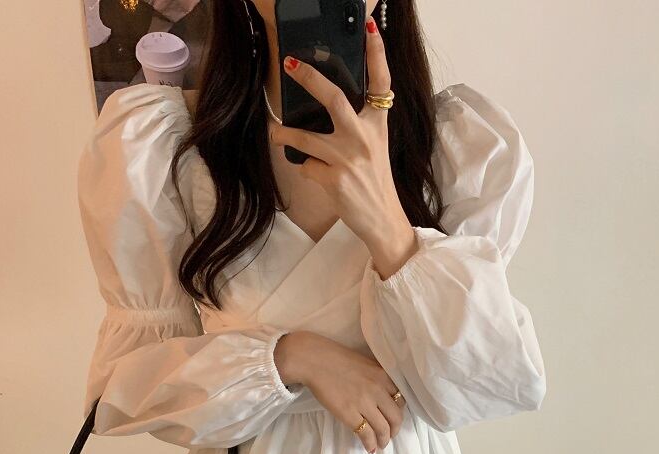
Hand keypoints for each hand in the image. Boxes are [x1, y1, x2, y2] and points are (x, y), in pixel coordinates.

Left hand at [268, 17, 419, 278]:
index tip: (369, 27)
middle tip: (289, 64)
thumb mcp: (374, 148)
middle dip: (309, 79)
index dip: (376, 54)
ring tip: (276, 133)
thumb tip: (325, 105)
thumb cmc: (375, 182)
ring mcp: (348, 159)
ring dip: (285, 135)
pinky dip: (306, 169)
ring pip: (305, 137)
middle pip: (334, 99)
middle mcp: (364, 138)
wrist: (383, 220)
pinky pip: (306, 166)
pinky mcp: (334, 180)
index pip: (381, 83)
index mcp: (378, 126)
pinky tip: (316, 176)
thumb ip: (358, 126)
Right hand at [274, 331, 404, 453]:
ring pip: (383, 428)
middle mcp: (378, 390)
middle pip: (396, 417)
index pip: (402, 399)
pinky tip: (370, 448)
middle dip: (395, 429)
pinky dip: (370, 443)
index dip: (399, 411)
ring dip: (384, 440)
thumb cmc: (336, 359)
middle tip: (390, 435)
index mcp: (383, 376)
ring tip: (381, 444)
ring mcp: (364, 403)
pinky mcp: (349, 414)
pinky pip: (366, 434)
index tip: (393, 417)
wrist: (313, 361)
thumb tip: (383, 395)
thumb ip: (377, 378)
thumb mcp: (365, 364)